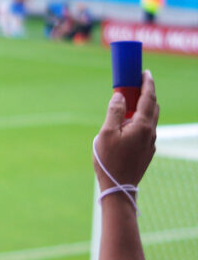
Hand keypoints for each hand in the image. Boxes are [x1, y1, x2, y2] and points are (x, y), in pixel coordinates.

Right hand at [94, 70, 158, 190]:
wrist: (120, 187)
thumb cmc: (110, 160)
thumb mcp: (106, 133)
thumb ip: (114, 113)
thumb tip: (119, 96)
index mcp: (142, 125)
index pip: (148, 98)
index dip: (147, 83)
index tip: (145, 72)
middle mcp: (151, 132)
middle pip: (153, 107)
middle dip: (147, 93)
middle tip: (136, 84)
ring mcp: (151, 142)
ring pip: (150, 119)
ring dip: (143, 108)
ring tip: (129, 104)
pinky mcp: (147, 151)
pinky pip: (146, 130)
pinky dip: (140, 121)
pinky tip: (127, 126)